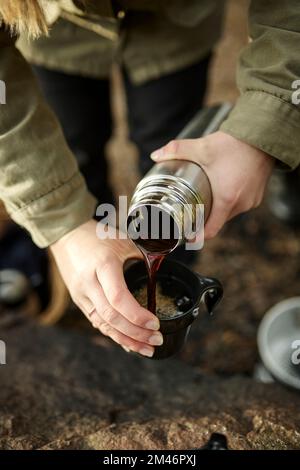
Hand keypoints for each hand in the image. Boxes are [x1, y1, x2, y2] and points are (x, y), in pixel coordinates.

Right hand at [50, 219, 161, 356]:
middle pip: (111, 317)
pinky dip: (114, 335)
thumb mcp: (123, 242)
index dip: (137, 315)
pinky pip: (98, 322)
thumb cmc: (98, 236)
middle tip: (157, 339)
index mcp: (103, 265)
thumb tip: (164, 272)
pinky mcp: (79, 302)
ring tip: (148, 349)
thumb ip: (143, 258)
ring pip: (103, 324)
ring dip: (126, 339)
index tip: (155, 323)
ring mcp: (81, 295)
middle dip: (135, 333)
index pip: (118, 298)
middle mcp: (89, 283)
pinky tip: (129, 344)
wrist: (66, 236)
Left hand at [151, 131, 273, 237]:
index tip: (186, 237)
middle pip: (217, 222)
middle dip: (203, 219)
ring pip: (228, 213)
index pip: (211, 230)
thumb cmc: (235, 144)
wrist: (263, 135)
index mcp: (226, 199)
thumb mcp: (202, 147)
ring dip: (216, 209)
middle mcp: (241, 204)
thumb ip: (177, 150)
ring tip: (204, 199)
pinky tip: (221, 191)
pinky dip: (228, 202)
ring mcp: (251, 201)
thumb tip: (156, 155)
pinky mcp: (257, 196)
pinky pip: (239, 205)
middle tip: (189, 213)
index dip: (196, 236)